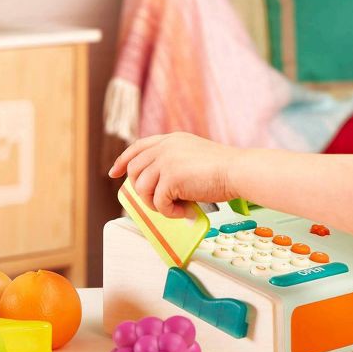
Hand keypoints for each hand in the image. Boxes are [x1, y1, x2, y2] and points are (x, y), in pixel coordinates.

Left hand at [108, 132, 239, 216]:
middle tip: (161, 203)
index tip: (114, 172)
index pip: (138, 147)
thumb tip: (158, 186)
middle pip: (135, 170)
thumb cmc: (223, 169)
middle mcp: (165, 147)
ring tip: (177, 207)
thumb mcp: (193, 155)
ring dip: (158, 204)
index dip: (123, 160)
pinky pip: (158, 202)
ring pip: (143, 189)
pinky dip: (170, 212)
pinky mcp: (170, 177)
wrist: (237, 171)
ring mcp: (166, 160)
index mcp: (171, 139)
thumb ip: (174, 162)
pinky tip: (186, 210)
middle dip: (143, 191)